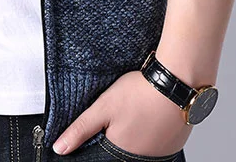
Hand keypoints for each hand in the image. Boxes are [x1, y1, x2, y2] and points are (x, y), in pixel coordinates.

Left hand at [51, 70, 192, 155]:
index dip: (103, 136)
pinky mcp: (174, 143)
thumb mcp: (103, 108)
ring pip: (141, 145)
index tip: (106, 122)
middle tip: (123, 113)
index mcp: (122, 154)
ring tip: (136, 111)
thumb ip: (80, 129)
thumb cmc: (140, 93)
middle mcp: (143, 159)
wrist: (176, 82)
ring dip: (136, 132)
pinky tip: (149, 113)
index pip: (105, 153)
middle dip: (119, 132)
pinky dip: (151, 129)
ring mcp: (161, 153)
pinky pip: (157, 141)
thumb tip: (60, 148)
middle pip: (123, 149)